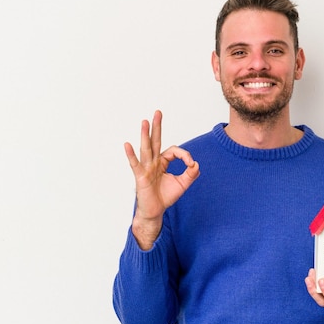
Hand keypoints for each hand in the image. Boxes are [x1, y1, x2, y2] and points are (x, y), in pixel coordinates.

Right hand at [124, 110, 199, 249]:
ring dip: (145, 135)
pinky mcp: (140, 176)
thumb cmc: (165, 197)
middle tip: (158, 112)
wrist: (155, 211)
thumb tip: (196, 164)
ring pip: (146, 149)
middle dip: (157, 127)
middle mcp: (153, 162)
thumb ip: (190, 174)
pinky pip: (135, 164)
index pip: (173, 151)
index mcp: (162, 162)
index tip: (191, 164)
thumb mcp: (182, 184)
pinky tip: (127, 144)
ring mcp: (146, 168)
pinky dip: (131, 155)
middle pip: (155, 141)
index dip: (184, 155)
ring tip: (145, 121)